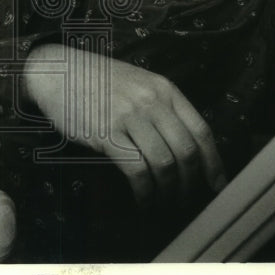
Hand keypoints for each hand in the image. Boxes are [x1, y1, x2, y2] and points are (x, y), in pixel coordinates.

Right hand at [23, 43, 226, 204]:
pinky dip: (145, 192)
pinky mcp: (107, 134)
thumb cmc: (97, 80)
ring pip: (164, 163)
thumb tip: (183, 146)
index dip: (214, 162)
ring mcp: (129, 117)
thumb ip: (161, 107)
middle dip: (191, 182)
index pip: (201, 130)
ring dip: (168, 191)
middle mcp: (152, 101)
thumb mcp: (138, 83)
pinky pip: (137, 170)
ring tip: (163, 202)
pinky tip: (143, 200)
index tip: (216, 184)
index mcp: (164, 89)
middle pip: (186, 151)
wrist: (57, 71)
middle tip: (186, 199)